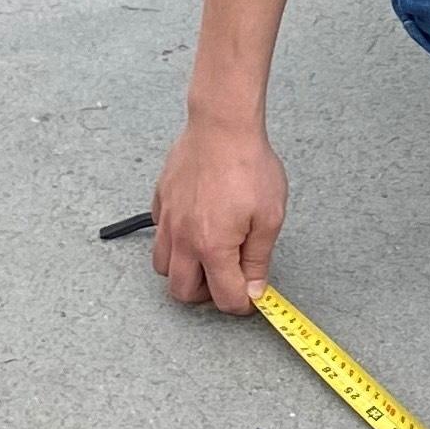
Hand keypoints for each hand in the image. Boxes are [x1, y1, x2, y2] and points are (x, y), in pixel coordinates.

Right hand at [150, 120, 286, 313]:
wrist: (222, 125)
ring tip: (209, 255)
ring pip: (162, 266)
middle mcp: (183, 238)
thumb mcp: (269, 217)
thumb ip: (259, 259)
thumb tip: (255, 289)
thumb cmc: (248, 164)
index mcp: (212, 247)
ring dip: (184, 270)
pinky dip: (174, 240)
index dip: (243, 303)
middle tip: (228, 278)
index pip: (223, 298)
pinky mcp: (161, 200)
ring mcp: (168, 219)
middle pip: (181, 292)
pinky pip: (159, 234)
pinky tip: (196, 225)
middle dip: (206, 294)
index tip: (253, 295)